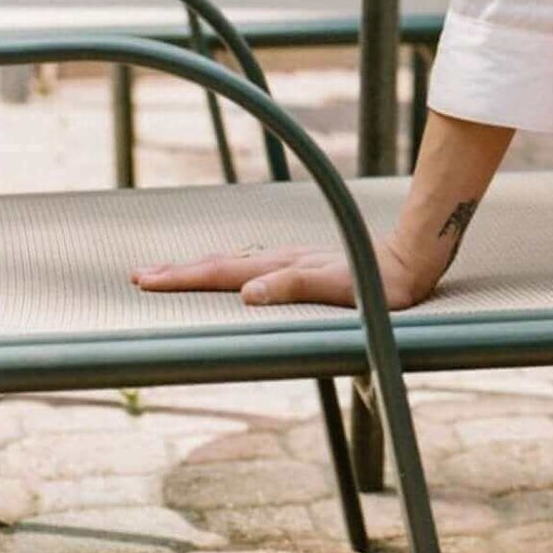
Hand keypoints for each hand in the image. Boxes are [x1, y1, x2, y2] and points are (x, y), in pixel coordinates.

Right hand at [130, 232, 440, 311]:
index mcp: (283, 266)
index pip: (222, 272)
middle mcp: (284, 260)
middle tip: (140, 276)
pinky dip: (230, 270)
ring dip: (202, 269)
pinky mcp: (307, 266)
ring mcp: (294, 261)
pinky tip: (231, 275)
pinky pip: (256, 266)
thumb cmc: (378, 284)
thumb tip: (245, 292)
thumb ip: (293, 287)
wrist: (412, 261)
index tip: (146, 280)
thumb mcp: (337, 288)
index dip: (183, 278)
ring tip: (172, 273)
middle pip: (222, 264)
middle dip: (180, 272)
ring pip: (237, 263)